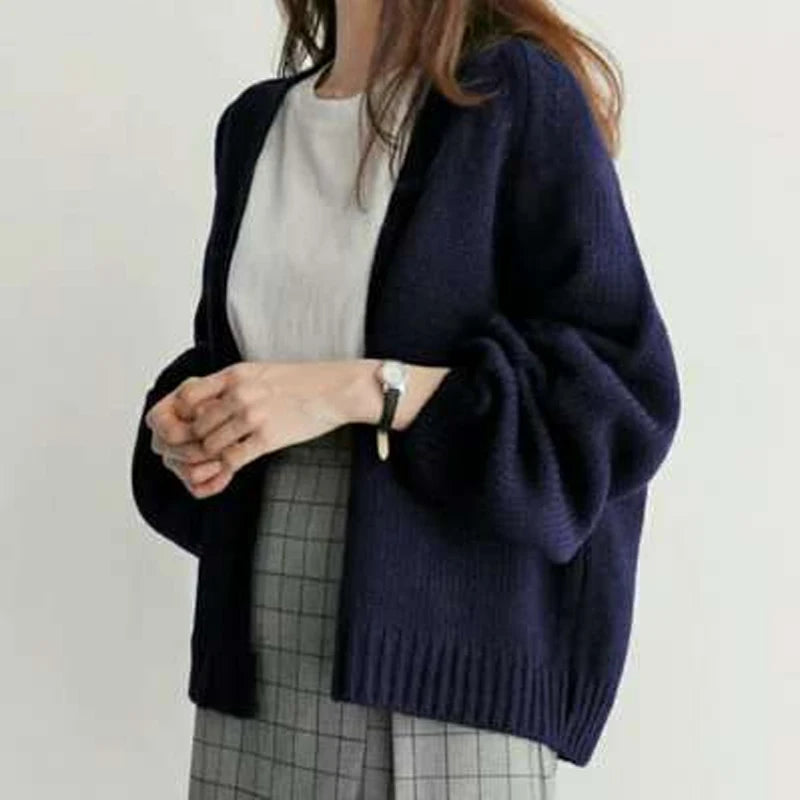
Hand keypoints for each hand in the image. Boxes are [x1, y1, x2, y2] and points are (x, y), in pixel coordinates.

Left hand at [145, 358, 451, 498]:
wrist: (337, 389)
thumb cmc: (303, 381)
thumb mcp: (262, 371)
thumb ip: (233, 385)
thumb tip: (208, 401)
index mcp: (235, 375)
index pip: (187, 396)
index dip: (178, 415)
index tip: (184, 427)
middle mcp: (239, 394)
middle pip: (196, 426)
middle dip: (190, 443)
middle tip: (190, 455)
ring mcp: (253, 416)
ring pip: (210, 445)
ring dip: (206, 458)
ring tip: (208, 464)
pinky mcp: (268, 438)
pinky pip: (233, 459)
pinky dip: (223, 470)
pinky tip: (224, 472)